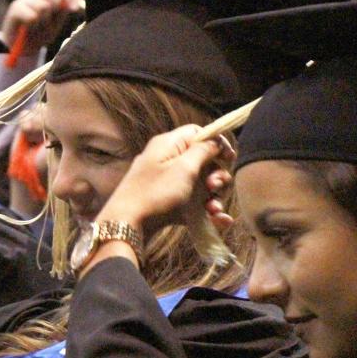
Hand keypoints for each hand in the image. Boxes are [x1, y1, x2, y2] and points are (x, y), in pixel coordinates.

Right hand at [1, 0, 82, 55]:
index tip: (74, 9)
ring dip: (42, 22)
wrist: (18, 49)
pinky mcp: (15, 7)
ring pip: (43, 6)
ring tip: (35, 30)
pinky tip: (26, 30)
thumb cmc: (37, 36)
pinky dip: (32, 25)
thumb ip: (60, 14)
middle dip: (54, 15)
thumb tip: (66, 4)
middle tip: (46, 27)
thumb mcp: (53, 26)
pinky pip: (31, 15)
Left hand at [97, 125, 234, 233]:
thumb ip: (203, 150)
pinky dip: (205, 211)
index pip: (197, 133)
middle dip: (216, 175)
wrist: (127, 224)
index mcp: (167, 145)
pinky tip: (219, 221)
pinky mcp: (166, 203)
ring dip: (213, 196)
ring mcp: (166, 183)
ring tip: (214, 208)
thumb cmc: (155, 192)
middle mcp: (166, 161)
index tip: (229, 158)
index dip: (216, 143)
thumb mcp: (183, 168)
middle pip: (202, 161)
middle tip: (215, 186)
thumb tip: (215, 141)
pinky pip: (191, 203)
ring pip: (199, 185)